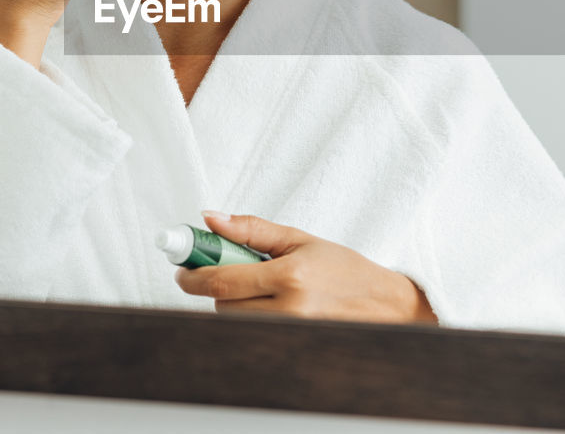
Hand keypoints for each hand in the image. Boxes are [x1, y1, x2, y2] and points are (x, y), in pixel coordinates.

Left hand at [174, 212, 437, 323]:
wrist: (383, 305)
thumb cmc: (343, 268)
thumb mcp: (299, 239)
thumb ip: (252, 229)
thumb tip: (210, 218)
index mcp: (289, 277)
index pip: (222, 281)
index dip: (192, 275)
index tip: (182, 268)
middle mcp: (289, 310)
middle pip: (222, 305)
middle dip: (215, 286)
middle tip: (226, 269)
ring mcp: (291, 333)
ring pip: (234, 322)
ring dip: (232, 303)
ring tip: (258, 286)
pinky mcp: (292, 346)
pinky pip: (252, 334)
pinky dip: (248, 318)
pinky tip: (266, 304)